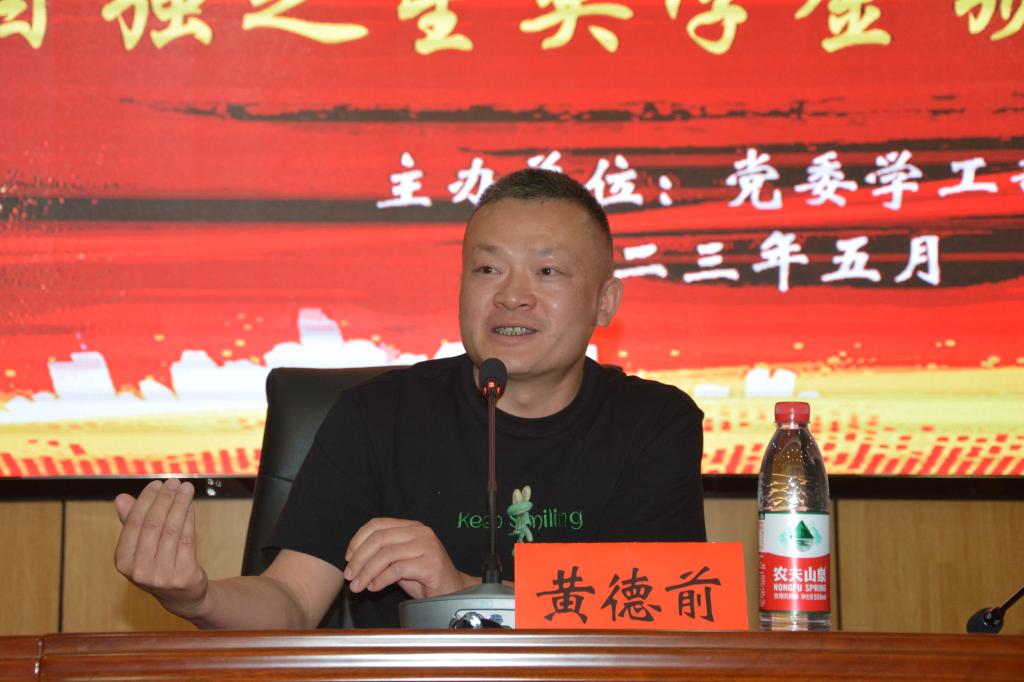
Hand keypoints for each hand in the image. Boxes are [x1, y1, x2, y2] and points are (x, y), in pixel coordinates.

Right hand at [113, 479, 208, 617]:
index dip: (146, 500)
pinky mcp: (183, 576)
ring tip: (186, 488)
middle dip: (165, 499)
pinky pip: (187, 540)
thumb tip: (121, 498)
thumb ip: (132, 523)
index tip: (157, 483)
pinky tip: (191, 506)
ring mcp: (161, 576)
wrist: (182, 596)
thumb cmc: (158, 564)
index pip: (134, 524)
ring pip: (172, 530)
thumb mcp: (140, 547)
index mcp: (123, 562)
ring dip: (180, 504)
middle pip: (153, 525)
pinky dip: (189, 519)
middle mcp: (139, 571)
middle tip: (174, 482)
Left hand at [343, 518, 467, 599]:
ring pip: (386, 555)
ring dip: (366, 572)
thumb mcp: (400, 562)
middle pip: (379, 539)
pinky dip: (381, 580)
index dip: (358, 539)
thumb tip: (353, 559)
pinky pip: (397, 569)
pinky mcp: (431, 563)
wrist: (451, 591)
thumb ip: (383, 555)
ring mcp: (427, 546)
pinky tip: (374, 588)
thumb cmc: (423, 578)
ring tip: (358, 586)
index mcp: (411, 527)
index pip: (378, 524)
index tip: (348, 558)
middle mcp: (420, 532)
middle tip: (349, 576)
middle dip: (359, 559)